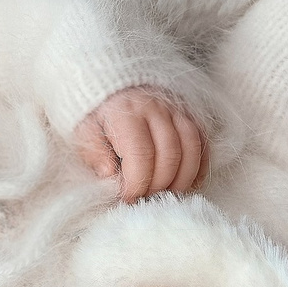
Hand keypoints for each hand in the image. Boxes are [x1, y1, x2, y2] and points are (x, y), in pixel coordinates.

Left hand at [74, 86, 207, 201]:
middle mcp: (156, 109)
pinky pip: (202, 144)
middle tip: (146, 199)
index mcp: (127, 112)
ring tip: (165, 195)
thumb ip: (95, 153)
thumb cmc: (99, 116)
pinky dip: (197, 168)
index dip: (138, 182)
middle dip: (159, 185)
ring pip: (192, 149)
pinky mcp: (190, 116)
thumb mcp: (85, 131)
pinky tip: (184, 184)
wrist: (115, 87)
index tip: (129, 199)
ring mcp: (177, 110)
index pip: (141, 153)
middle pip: (170, 154)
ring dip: (181, 180)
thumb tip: (109, 174)